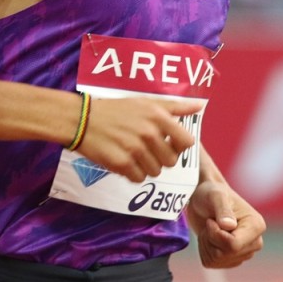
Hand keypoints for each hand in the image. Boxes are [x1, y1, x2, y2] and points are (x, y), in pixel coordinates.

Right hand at [76, 97, 201, 181]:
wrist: (82, 119)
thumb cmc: (115, 110)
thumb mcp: (146, 102)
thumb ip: (175, 107)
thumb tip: (200, 105)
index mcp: (158, 116)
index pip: (187, 142)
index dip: (179, 146)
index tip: (168, 143)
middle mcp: (149, 133)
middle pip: (171, 161)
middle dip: (161, 158)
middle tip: (147, 150)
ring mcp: (135, 149)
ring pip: (155, 171)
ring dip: (146, 166)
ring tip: (133, 153)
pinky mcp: (122, 163)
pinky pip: (138, 178)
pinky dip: (132, 173)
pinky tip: (123, 160)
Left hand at [186, 180, 264, 268]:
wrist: (204, 199)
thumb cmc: (211, 193)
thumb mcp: (216, 196)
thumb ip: (223, 209)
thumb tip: (229, 225)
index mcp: (256, 226)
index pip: (233, 245)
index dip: (216, 235)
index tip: (212, 220)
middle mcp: (254, 242)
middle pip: (224, 254)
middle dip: (210, 238)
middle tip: (210, 222)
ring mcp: (244, 253)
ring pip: (216, 260)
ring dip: (205, 243)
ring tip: (210, 227)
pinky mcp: (231, 259)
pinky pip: (211, 263)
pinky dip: (204, 250)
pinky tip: (208, 236)